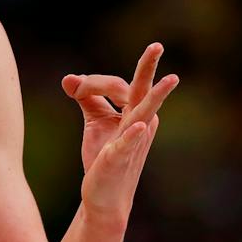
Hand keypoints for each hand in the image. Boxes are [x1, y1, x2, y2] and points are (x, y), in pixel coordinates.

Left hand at [61, 43, 177, 226]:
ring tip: (171, 79)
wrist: (104, 196)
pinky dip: (133, 134)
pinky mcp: (118, 158)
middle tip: (157, 45)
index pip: (116, 83)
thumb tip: (70, 78)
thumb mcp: (96, 121)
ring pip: (143, 112)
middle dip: (149, 67)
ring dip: (156, 96)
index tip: (73, 88)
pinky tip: (140, 126)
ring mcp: (131, 140)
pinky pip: (128, 143)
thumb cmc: (103, 156)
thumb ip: (88, 97)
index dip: (91, 82)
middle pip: (142, 90)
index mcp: (134, 111)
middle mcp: (138, 122)